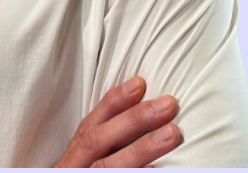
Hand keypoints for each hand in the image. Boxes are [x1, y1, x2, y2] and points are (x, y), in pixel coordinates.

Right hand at [54, 76, 180, 167]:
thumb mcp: (80, 164)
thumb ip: (101, 146)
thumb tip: (133, 116)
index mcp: (74, 157)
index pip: (92, 124)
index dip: (114, 102)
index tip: (139, 83)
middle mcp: (77, 168)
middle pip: (102, 140)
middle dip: (134, 120)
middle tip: (168, 104)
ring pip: (111, 166)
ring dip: (142, 148)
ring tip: (173, 133)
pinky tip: (159, 172)